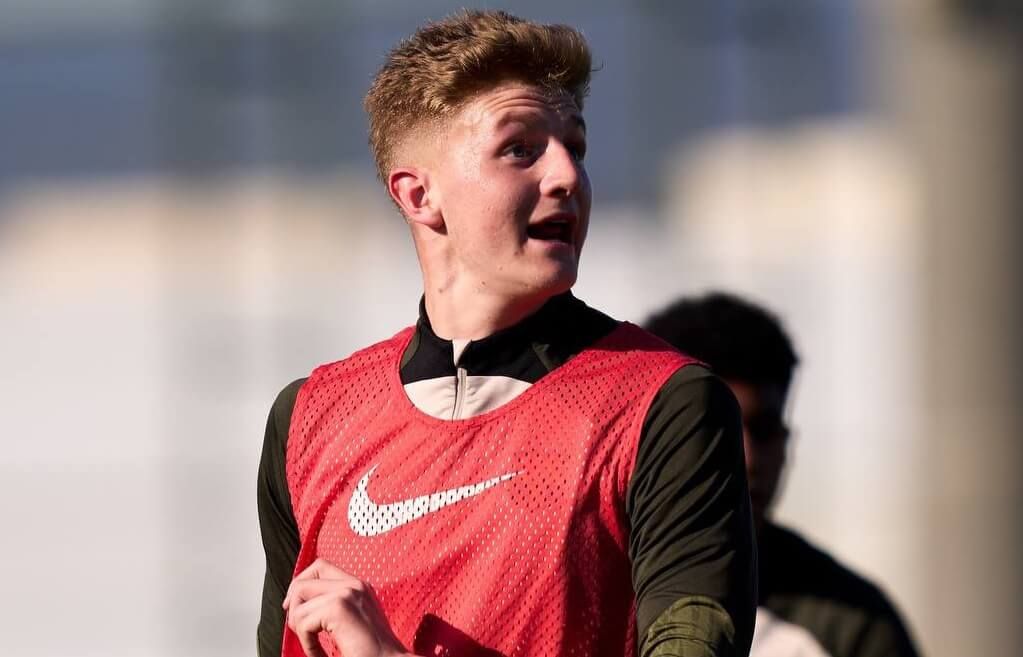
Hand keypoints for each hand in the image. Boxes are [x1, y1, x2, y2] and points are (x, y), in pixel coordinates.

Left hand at [284, 559, 410, 656]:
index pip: (319, 567)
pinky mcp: (339, 608)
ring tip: (315, 646)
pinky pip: (303, 621)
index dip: (300, 586)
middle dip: (293, 607)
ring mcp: (347, 593)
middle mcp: (354, 584)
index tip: (296, 610)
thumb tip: (294, 602)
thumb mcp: (352, 621)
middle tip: (301, 631)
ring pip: (298, 601)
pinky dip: (306, 643)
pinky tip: (320, 654)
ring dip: (299, 629)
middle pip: (303, 581)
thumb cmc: (372, 652)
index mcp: (359, 586)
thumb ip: (332, 605)